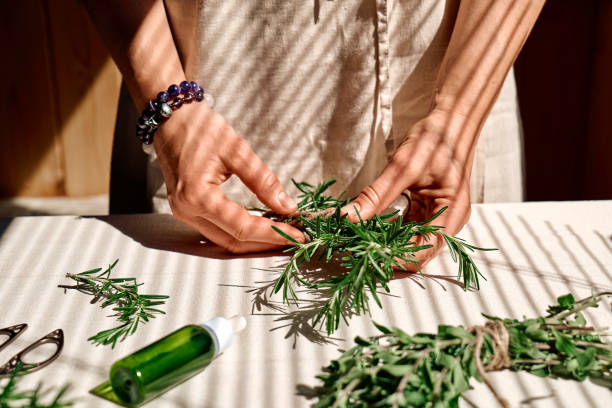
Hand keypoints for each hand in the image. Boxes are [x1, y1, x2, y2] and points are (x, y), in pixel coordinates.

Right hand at [153, 102, 305, 252]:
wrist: (170, 117)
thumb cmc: (200, 128)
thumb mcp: (237, 151)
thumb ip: (263, 181)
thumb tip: (287, 206)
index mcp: (197, 196)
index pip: (242, 227)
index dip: (273, 233)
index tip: (298, 234)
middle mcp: (186, 211)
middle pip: (233, 241)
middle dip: (266, 243)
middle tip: (294, 237)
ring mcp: (183, 213)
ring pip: (224, 240)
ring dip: (254, 241)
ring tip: (282, 233)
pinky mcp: (186, 210)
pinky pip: (216, 231)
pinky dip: (240, 232)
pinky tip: (260, 225)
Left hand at [342, 110, 472, 270]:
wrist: (452, 118)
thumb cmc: (435, 138)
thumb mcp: (402, 167)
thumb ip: (375, 196)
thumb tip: (346, 217)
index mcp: (452, 214)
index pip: (423, 251)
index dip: (395, 259)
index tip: (365, 254)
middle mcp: (450, 220)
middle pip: (418, 251)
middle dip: (389, 254)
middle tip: (357, 250)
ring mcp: (441, 215)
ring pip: (412, 241)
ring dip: (388, 244)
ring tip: (361, 242)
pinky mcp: (430, 209)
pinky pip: (410, 228)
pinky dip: (392, 231)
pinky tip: (372, 229)